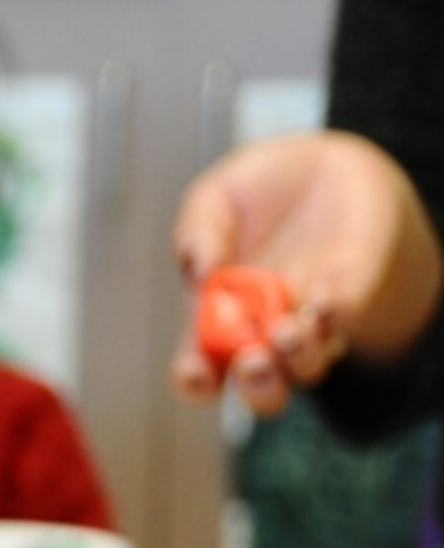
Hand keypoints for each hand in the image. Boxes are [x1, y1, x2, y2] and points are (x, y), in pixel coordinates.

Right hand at [171, 131, 443, 415]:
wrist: (330, 162)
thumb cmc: (261, 186)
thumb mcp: (215, 196)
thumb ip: (198, 229)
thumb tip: (200, 270)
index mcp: (214, 315)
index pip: (202, 367)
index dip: (196, 381)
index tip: (197, 372)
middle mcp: (261, 327)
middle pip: (260, 384)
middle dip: (257, 385)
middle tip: (253, 360)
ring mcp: (308, 317)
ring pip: (307, 365)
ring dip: (295, 357)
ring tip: (285, 328)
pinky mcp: (351, 293)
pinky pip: (345, 320)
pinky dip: (333, 318)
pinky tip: (321, 301)